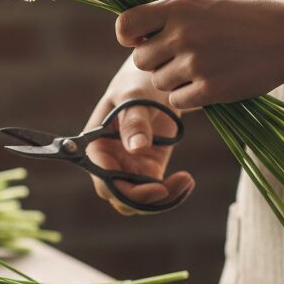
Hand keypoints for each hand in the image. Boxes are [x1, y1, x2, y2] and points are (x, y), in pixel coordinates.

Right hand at [83, 56, 194, 215]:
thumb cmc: (138, 82)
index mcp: (96, 145)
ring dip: (162, 200)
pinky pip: (154, 195)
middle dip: (147, 199)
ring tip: (186, 181)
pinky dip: (171, 194)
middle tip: (178, 184)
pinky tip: (187, 180)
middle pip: (119, 197)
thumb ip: (134, 120)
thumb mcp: (134, 96)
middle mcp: (108, 162)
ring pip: (137, 202)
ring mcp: (127, 168)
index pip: (104, 180)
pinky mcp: (147, 170)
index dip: (127, 190)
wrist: (157, 81)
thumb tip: (137, 148)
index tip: (158, 187)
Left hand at [116, 0, 283, 109]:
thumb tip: (132, 40)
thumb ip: (168, 18)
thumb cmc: (244, 20)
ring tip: (203, 68)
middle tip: (182, 58)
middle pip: (141, 61)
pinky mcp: (210, 89)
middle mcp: (183, 33)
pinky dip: (190, 98)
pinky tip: (211, 83)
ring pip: (159, 83)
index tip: (142, 41)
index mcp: (178, 6)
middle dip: (156, 63)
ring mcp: (196, 62)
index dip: (128, 37)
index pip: (125, 25)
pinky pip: (178, 102)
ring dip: (175, 81)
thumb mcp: (203, 5)